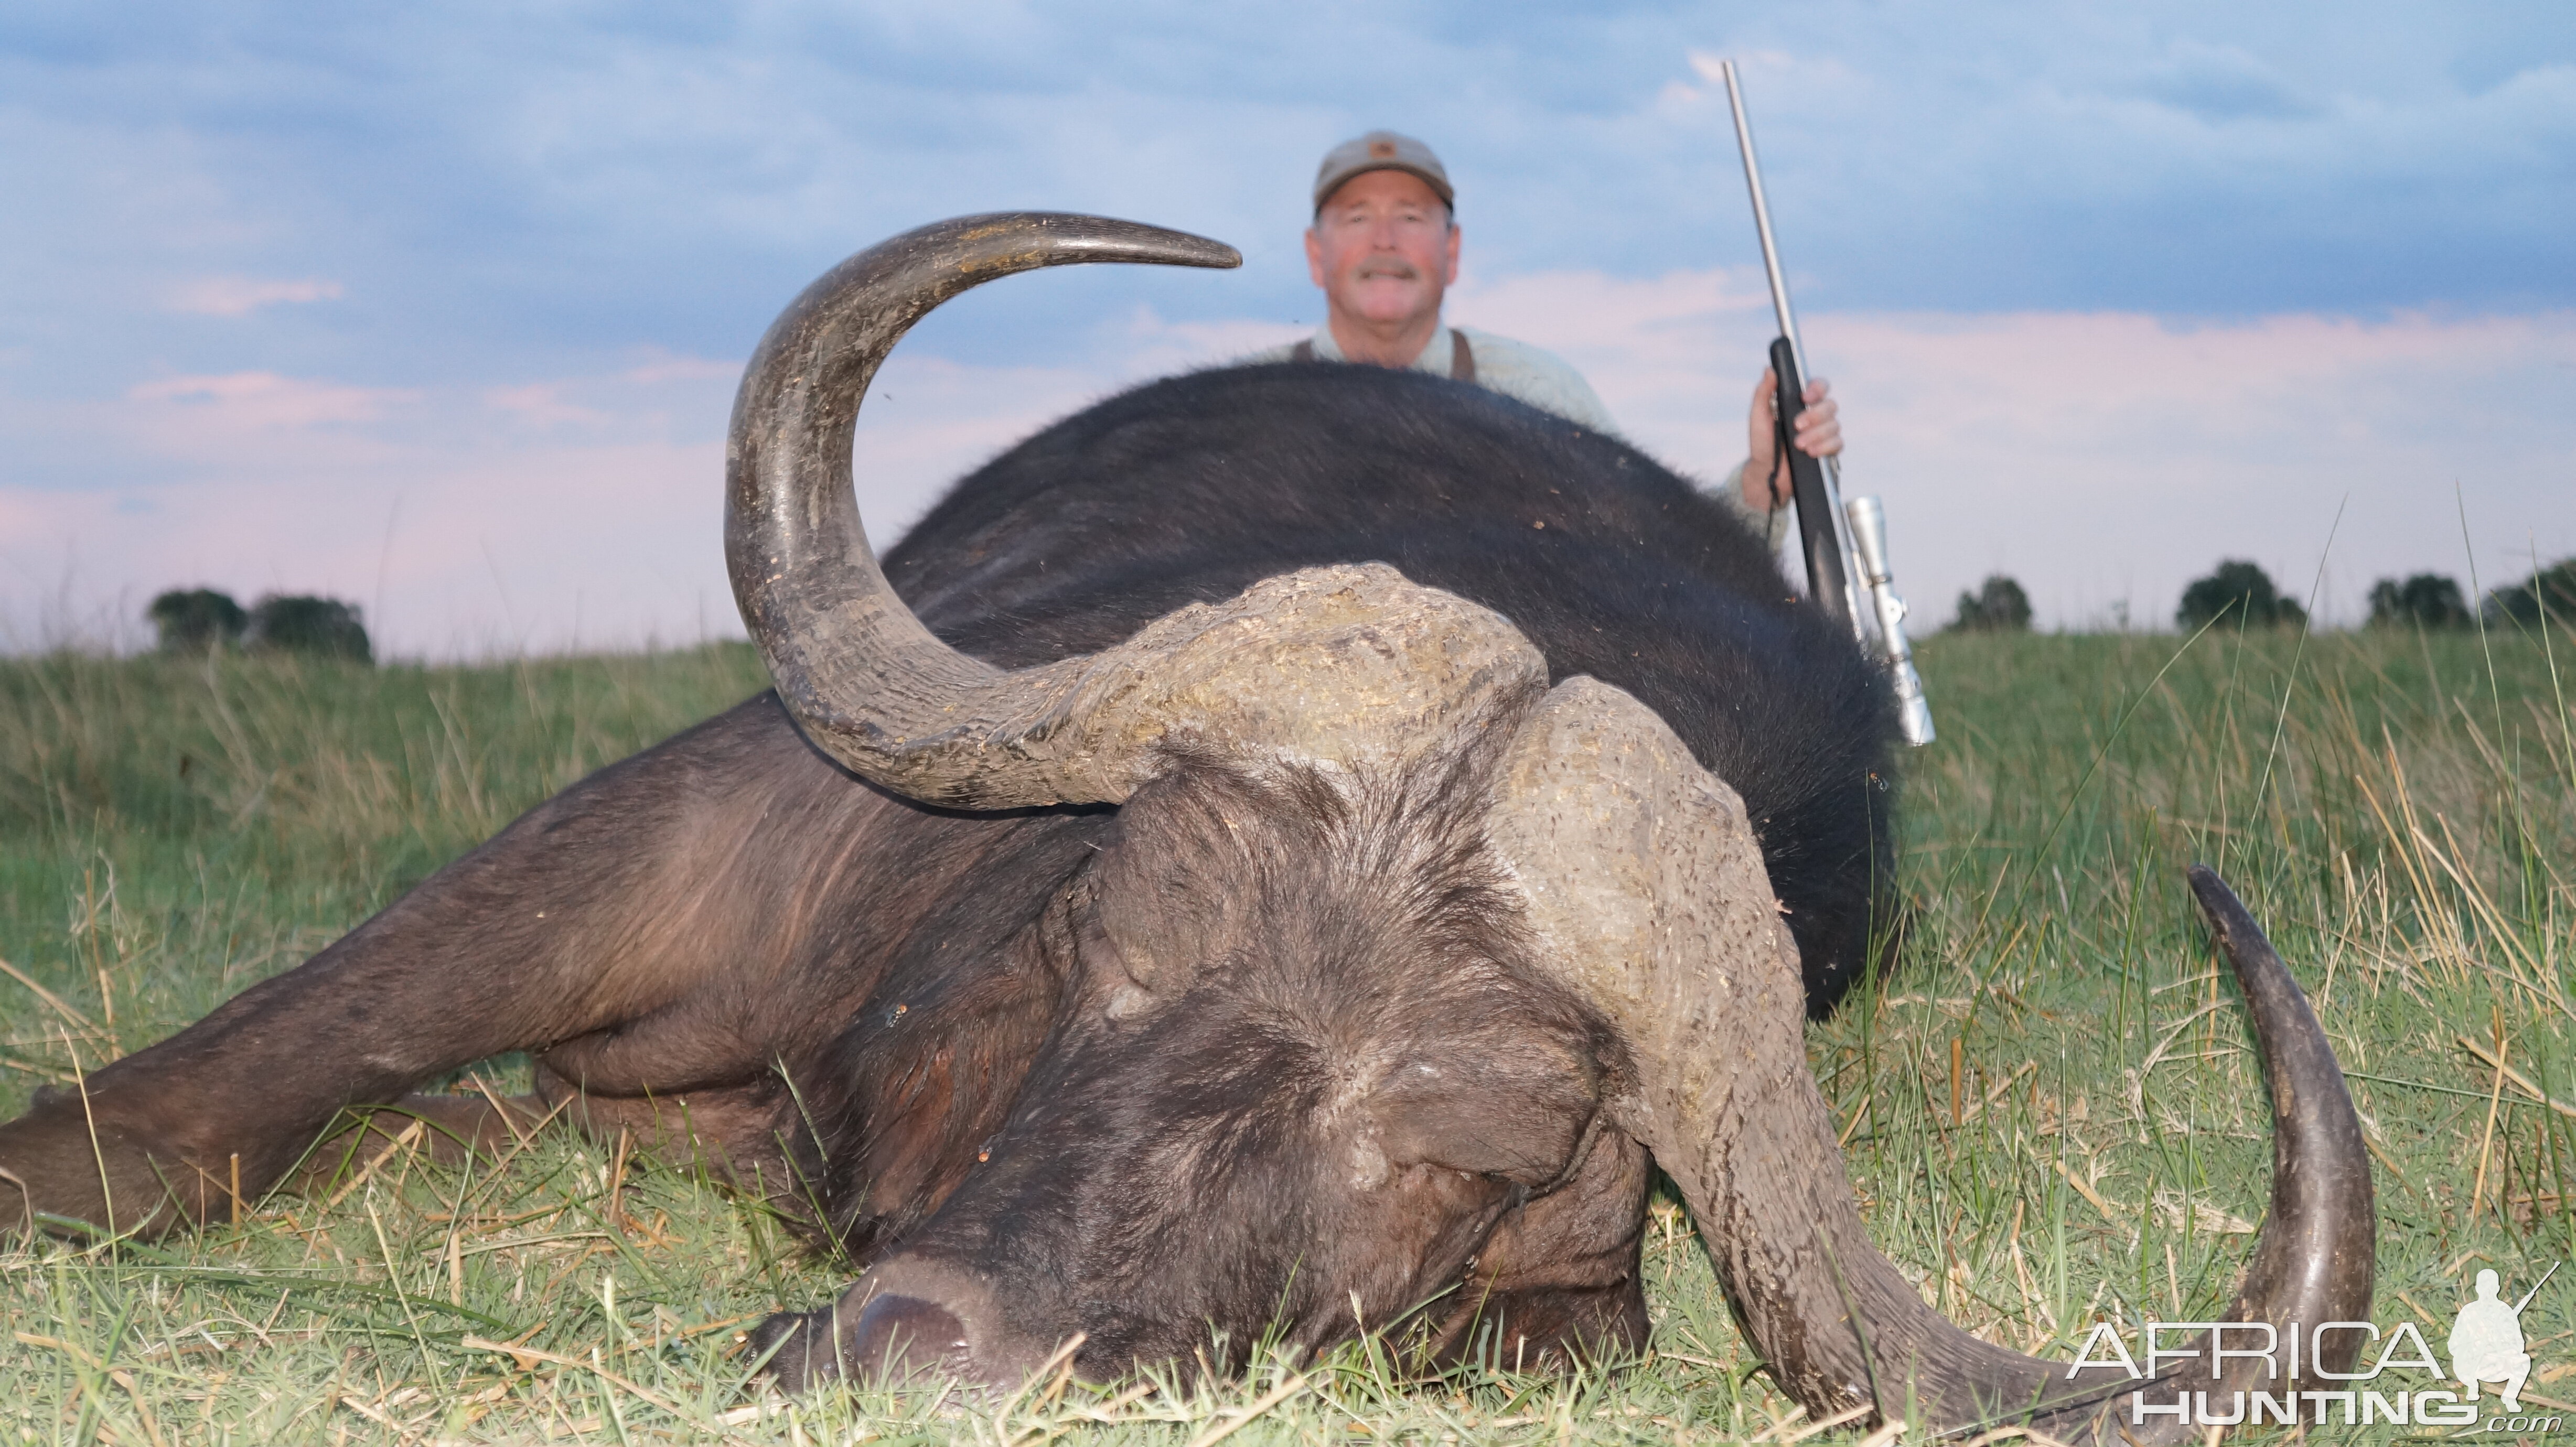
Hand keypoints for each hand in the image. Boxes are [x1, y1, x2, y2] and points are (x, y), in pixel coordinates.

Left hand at [1741, 368, 1840, 511]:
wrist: (1766, 472)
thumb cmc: (1762, 442)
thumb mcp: (1758, 416)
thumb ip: (1763, 392)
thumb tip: (1770, 369)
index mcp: (1802, 402)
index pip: (1820, 386)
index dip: (1817, 388)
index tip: (1804, 397)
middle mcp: (1816, 415)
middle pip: (1830, 405)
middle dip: (1814, 415)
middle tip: (1796, 426)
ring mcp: (1824, 432)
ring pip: (1834, 425)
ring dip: (1816, 435)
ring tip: (1798, 445)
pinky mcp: (1829, 450)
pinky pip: (1838, 443)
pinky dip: (1825, 447)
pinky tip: (1811, 453)